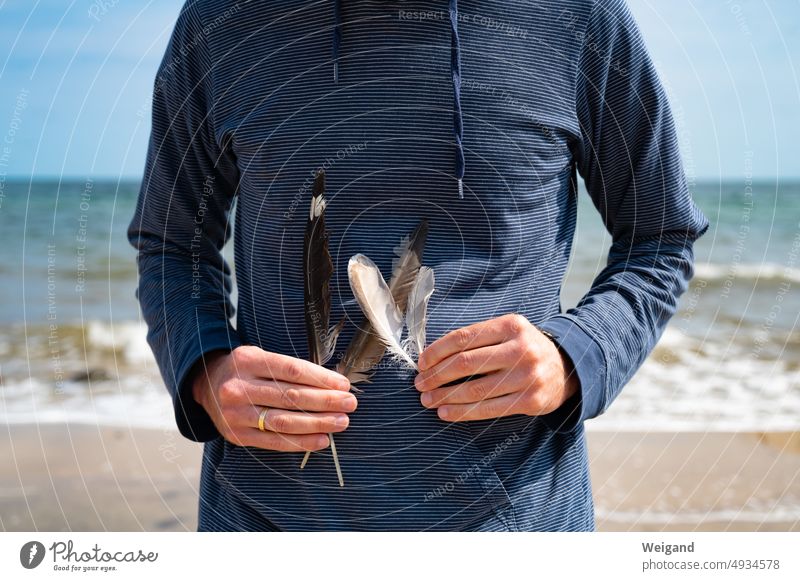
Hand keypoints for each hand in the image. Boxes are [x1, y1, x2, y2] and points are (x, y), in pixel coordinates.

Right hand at [191, 346, 356, 450]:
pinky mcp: (237, 435)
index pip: (291, 370)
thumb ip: (289, 368)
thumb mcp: (260, 356)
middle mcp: (239, 387)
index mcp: (248, 361)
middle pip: (290, 396)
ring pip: (284, 421)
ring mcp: (236, 414)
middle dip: (325, 401)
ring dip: (318, 423)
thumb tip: (332, 383)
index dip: (320, 378)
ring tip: (341, 422)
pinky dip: (301, 442)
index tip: (343, 385)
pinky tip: (321, 440)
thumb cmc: (245, 369)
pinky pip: (274, 441)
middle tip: (349, 404)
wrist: (206, 385)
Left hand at [414, 314, 578, 421]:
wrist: (567, 367)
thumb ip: (478, 339)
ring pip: (475, 389)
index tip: (421, 363)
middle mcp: (520, 349)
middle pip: (466, 363)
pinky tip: (446, 412)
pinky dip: (463, 412)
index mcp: (511, 325)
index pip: (463, 338)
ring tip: (428, 400)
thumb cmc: (525, 348)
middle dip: (436, 375)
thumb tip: (434, 356)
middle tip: (420, 384)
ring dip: (445, 396)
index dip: (437, 351)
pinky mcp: (530, 400)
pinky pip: (489, 409)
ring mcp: (527, 376)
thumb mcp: (508, 332)